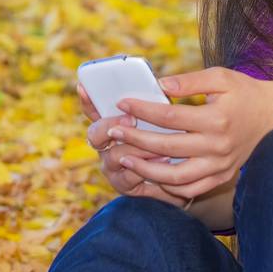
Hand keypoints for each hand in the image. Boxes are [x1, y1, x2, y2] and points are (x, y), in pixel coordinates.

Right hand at [77, 83, 192, 206]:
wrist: (188, 173)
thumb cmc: (172, 136)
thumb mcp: (163, 116)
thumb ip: (155, 103)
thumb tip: (162, 86)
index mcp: (111, 123)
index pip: (92, 109)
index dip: (86, 99)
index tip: (85, 86)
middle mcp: (105, 145)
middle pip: (95, 133)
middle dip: (111, 124)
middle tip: (130, 119)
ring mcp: (112, 167)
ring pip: (115, 156)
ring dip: (136, 148)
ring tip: (157, 142)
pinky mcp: (124, 185)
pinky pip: (128, 178)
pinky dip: (145, 169)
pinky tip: (163, 161)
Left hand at [103, 67, 272, 200]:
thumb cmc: (244, 93)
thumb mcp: (221, 77)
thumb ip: (190, 81)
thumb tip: (160, 85)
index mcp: (216, 119)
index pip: (170, 116)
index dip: (143, 110)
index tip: (122, 103)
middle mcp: (217, 146)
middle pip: (167, 147)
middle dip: (135, 139)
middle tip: (113, 131)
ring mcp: (220, 166)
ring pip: (176, 177)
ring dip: (146, 170)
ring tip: (124, 158)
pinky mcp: (221, 177)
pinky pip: (190, 189)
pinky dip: (168, 186)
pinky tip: (150, 175)